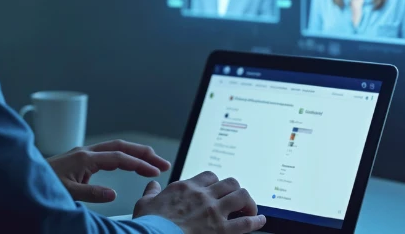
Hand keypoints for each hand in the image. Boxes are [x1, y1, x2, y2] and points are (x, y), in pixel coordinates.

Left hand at [45, 139, 170, 202]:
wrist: (22, 179)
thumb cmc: (41, 185)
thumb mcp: (66, 193)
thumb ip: (90, 193)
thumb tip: (113, 193)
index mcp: (84, 157)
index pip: (118, 157)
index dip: (138, 163)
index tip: (154, 171)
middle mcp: (85, 152)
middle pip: (121, 147)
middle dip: (143, 153)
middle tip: (162, 162)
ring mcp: (83, 155)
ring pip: (115, 149)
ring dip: (134, 154)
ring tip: (152, 163)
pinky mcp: (81, 160)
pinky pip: (107, 155)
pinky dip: (123, 157)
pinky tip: (129, 164)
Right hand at [134, 171, 265, 233]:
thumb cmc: (149, 225)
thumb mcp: (144, 204)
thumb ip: (151, 193)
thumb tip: (152, 185)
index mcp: (186, 188)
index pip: (209, 176)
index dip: (217, 182)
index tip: (218, 189)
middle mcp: (203, 196)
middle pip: (230, 182)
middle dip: (236, 189)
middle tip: (237, 199)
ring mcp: (214, 212)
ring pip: (241, 196)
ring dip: (248, 201)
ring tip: (251, 209)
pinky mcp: (221, 230)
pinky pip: (245, 222)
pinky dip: (256, 221)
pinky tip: (260, 221)